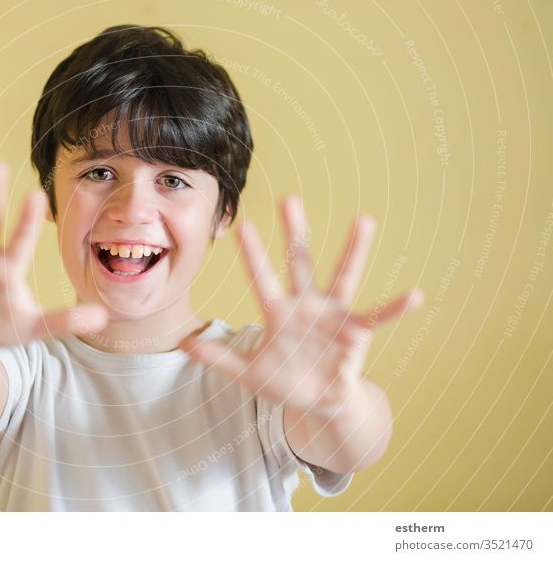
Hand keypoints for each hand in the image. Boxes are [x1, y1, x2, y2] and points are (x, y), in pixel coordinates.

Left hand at [179, 196, 422, 416]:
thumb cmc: (284, 381)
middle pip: (300, 262)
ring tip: (364, 220)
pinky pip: (378, 317)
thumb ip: (219, 358)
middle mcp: (306, 305)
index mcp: (278, 312)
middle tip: (289, 198)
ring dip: (353, 250)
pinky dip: (396, 308)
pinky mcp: (357, 333)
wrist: (318, 402)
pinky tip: (415, 295)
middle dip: (296, 233)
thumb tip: (184, 344)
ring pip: (343, 276)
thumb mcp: (248, 372)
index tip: (242, 226)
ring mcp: (333, 315)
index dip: (253, 255)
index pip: (262, 278)